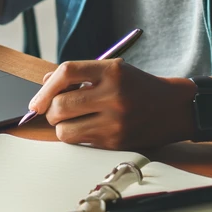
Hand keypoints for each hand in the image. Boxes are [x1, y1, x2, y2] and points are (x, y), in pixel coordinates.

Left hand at [26, 60, 193, 149]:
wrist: (174, 108)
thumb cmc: (136, 86)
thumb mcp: (112, 69)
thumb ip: (79, 75)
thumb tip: (44, 83)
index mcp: (111, 71)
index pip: (66, 72)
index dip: (46, 87)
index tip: (37, 100)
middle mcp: (113, 95)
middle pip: (61, 105)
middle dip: (50, 110)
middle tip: (55, 110)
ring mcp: (115, 121)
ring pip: (65, 129)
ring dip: (61, 126)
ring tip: (71, 120)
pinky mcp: (116, 142)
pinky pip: (80, 142)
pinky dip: (76, 135)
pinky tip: (86, 127)